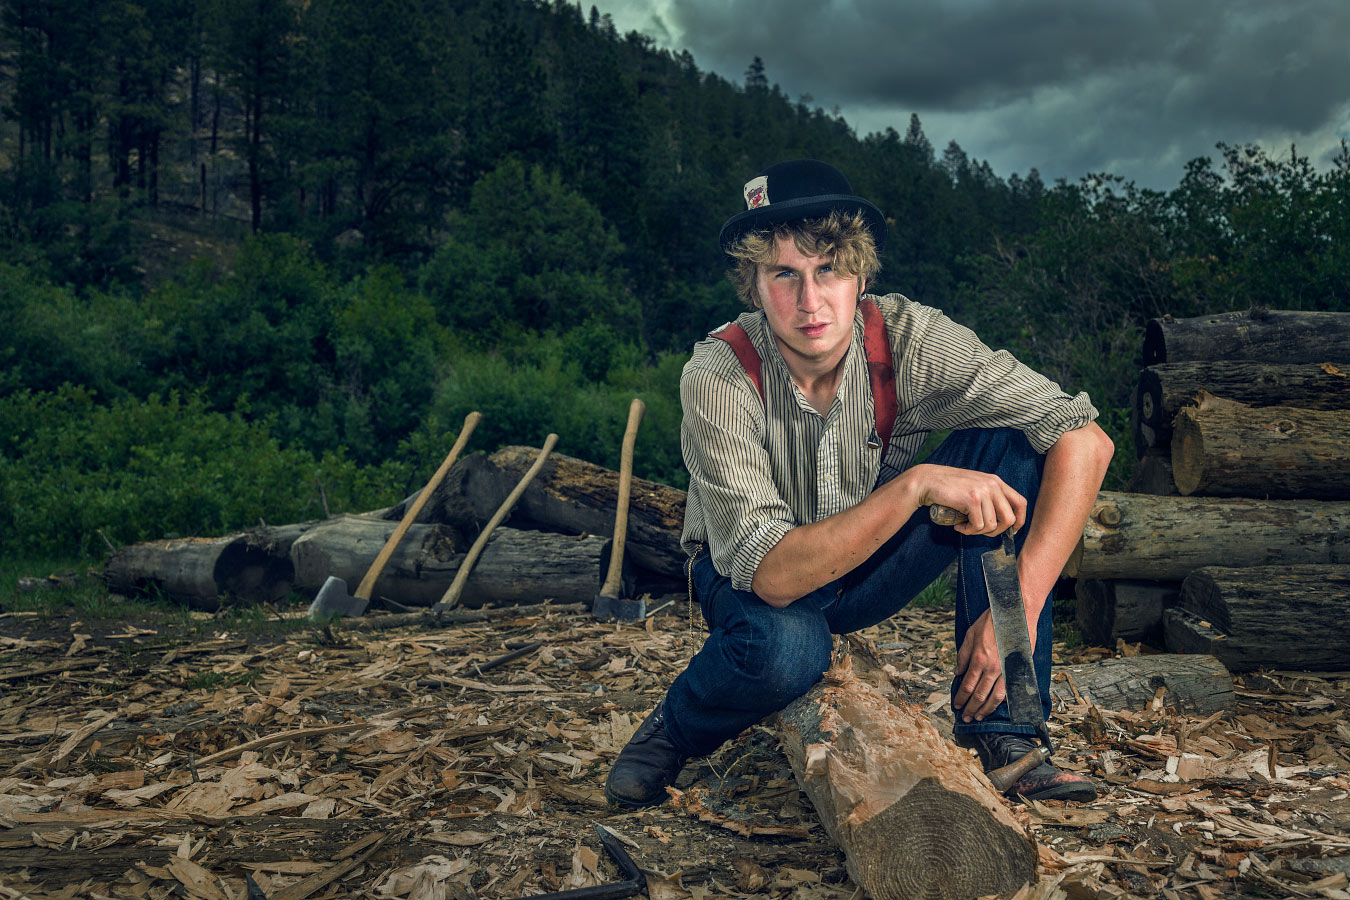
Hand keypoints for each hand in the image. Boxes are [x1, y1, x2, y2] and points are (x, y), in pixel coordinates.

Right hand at [909, 464, 1025, 537]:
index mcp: (996, 481)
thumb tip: (1004, 522)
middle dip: (996, 531)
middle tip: (980, 531)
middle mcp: (993, 485)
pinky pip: (978, 526)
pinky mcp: (972, 499)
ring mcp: (983, 491)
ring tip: (965, 526)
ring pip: (992, 525)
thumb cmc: (949, 488)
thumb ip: (990, 498)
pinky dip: (968, 530)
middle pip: (1009, 518)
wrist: (927, 481)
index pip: (1021, 503)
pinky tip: (958, 525)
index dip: (1020, 520)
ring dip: (978, 532)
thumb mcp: (975, 487)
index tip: (1011, 531)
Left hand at [953, 605, 1038, 721]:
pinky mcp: (1018, 669)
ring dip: (986, 710)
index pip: (967, 686)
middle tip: (966, 718)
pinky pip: (1009, 690)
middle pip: (980, 695)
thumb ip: (963, 655)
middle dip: (971, 709)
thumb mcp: (970, 634)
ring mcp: (1007, 669)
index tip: (956, 706)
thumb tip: (958, 673)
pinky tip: (995, 706)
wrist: (1017, 612)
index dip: (961, 698)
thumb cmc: (992, 620)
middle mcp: (993, 667)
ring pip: (995, 697)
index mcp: (979, 659)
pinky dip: (1001, 701)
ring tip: (979, 717)